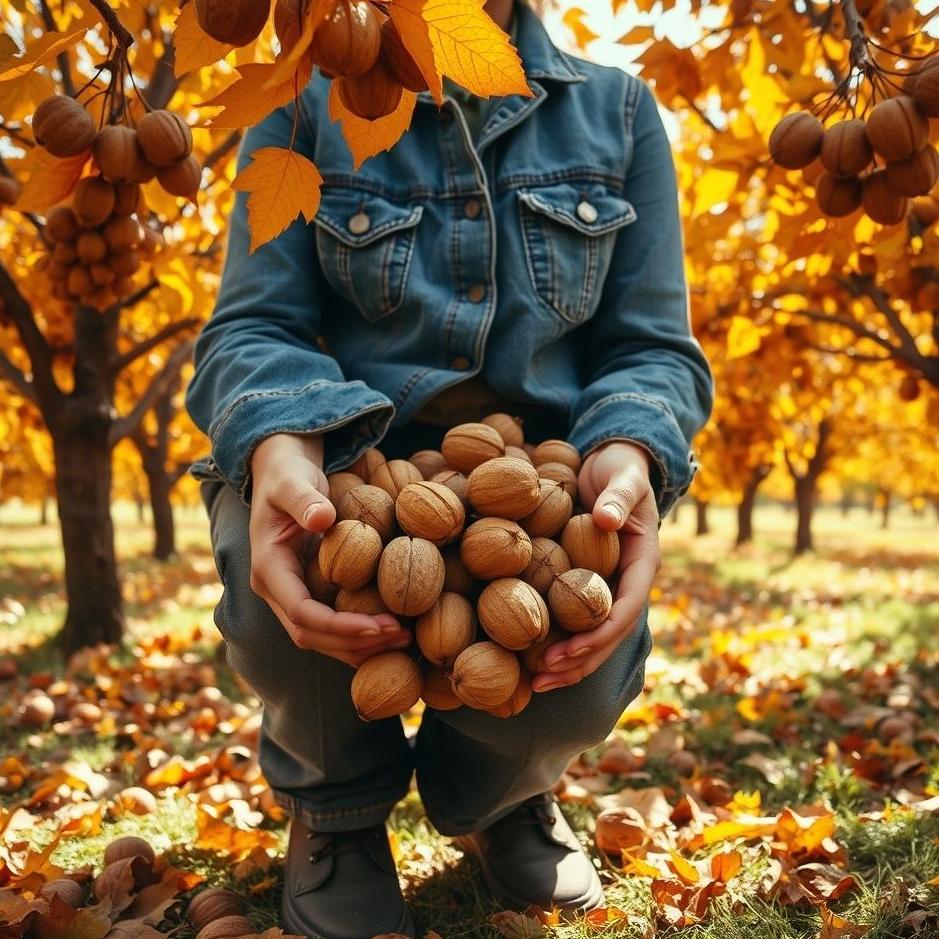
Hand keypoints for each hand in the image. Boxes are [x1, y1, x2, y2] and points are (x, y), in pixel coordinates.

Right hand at [248, 434, 409, 666]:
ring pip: (322, 637)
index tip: (379, 625)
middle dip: (356, 643)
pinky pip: (331, 624)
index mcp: (268, 569)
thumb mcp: (293, 481)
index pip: (301, 613)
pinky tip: (391, 632)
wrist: (281, 470)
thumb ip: (304, 500)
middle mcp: (275, 590)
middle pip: (312, 635)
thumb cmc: (288, 473)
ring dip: (360, 646)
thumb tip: (322, 518)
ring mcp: (291, 594)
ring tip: (405, 639)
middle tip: (402, 635)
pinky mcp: (308, 591)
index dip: (339, 626)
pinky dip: (359, 635)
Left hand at [532, 441, 659, 691]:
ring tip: (533, 684)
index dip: (599, 636)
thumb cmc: (621, 469)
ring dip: (566, 663)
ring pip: (590, 635)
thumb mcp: (623, 478)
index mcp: (641, 563)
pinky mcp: (583, 582)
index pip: (625, 609)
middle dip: (578, 661)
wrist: (614, 464)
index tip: (568, 652)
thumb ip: (618, 497)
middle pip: (607, 635)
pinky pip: (570, 617)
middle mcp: (624, 583)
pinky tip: (525, 657)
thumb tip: (606, 520)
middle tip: (542, 680)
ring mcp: (605, 586)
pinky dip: (553, 638)